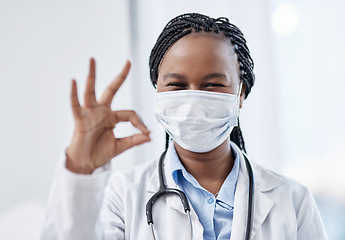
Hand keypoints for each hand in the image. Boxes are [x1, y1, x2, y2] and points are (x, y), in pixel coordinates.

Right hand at [66, 58, 150, 173]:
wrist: (86, 164)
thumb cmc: (100, 153)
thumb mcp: (121, 146)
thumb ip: (134, 140)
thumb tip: (150, 136)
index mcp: (112, 117)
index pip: (130, 113)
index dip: (139, 122)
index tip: (146, 132)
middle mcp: (102, 111)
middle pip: (112, 90)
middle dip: (120, 76)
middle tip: (128, 62)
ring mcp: (90, 113)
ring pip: (91, 91)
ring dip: (92, 75)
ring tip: (92, 59)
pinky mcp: (80, 119)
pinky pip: (75, 105)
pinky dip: (73, 94)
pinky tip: (74, 81)